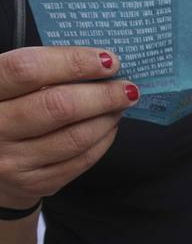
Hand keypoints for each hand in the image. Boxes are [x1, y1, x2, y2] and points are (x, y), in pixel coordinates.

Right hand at [0, 46, 138, 208]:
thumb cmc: (3, 110)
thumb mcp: (6, 86)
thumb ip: (39, 72)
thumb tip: (98, 63)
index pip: (28, 69)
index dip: (73, 62)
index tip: (107, 60)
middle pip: (59, 106)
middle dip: (103, 94)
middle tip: (127, 87)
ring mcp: (14, 160)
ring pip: (75, 137)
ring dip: (107, 118)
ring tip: (120, 105)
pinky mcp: (34, 183)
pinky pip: (80, 161)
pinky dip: (103, 140)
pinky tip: (109, 126)